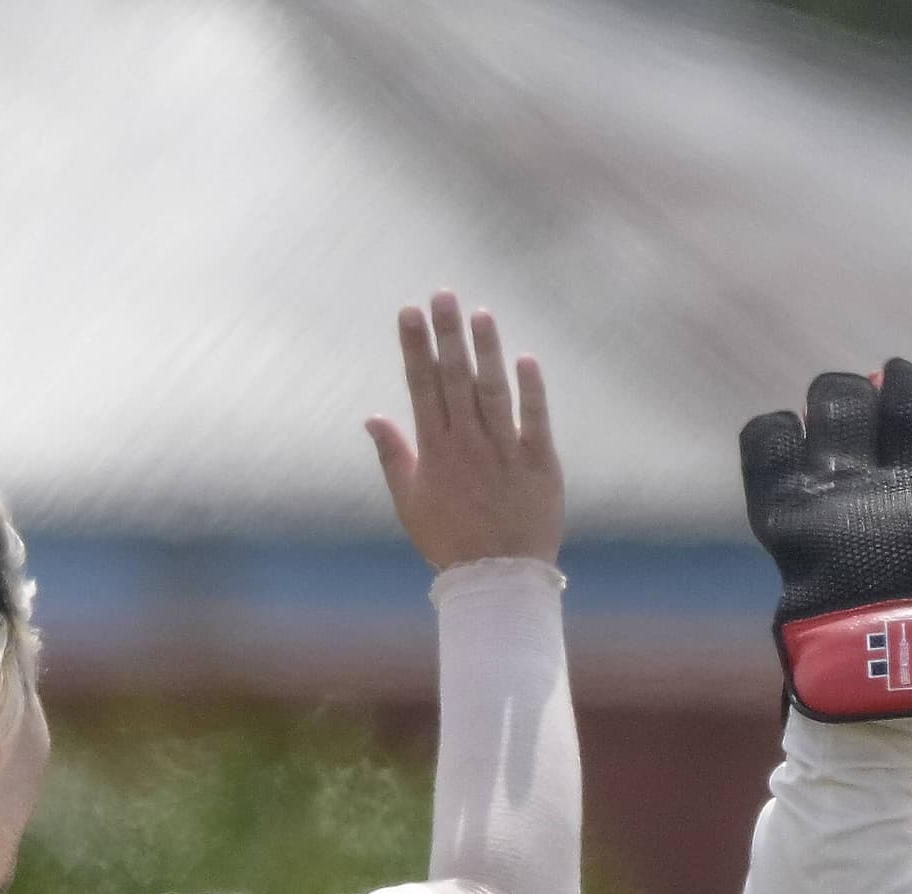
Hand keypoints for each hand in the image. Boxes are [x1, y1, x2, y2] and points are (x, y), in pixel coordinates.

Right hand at [366, 292, 560, 570]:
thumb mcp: (410, 503)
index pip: (421, 388)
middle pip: (455, 381)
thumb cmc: (451, 543)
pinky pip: (535, 421)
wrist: (499, 582)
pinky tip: (525, 358)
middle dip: (447, 335)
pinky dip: (531, 391)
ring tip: (480, 314)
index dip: (415, 348)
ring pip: (493, 393)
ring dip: (486, 352)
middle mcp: (467, 446)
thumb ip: (393, 456)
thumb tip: (372, 416)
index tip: (409, 312)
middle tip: (442, 294)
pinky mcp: (539, 464)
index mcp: (435, 452)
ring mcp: (504, 453)